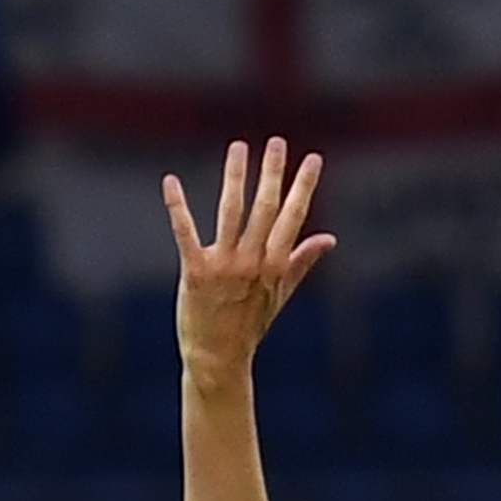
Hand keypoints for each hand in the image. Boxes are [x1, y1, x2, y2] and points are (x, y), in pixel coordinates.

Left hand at [164, 135, 334, 380]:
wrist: (219, 358)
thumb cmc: (250, 325)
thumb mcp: (280, 293)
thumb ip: (302, 261)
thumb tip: (329, 239)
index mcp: (275, 265)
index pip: (293, 217)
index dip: (304, 186)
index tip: (313, 159)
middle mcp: (252, 261)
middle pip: (265, 208)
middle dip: (273, 173)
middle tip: (277, 142)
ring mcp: (224, 266)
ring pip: (231, 212)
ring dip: (235, 177)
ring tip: (238, 148)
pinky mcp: (196, 271)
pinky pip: (186, 232)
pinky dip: (177, 206)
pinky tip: (170, 181)